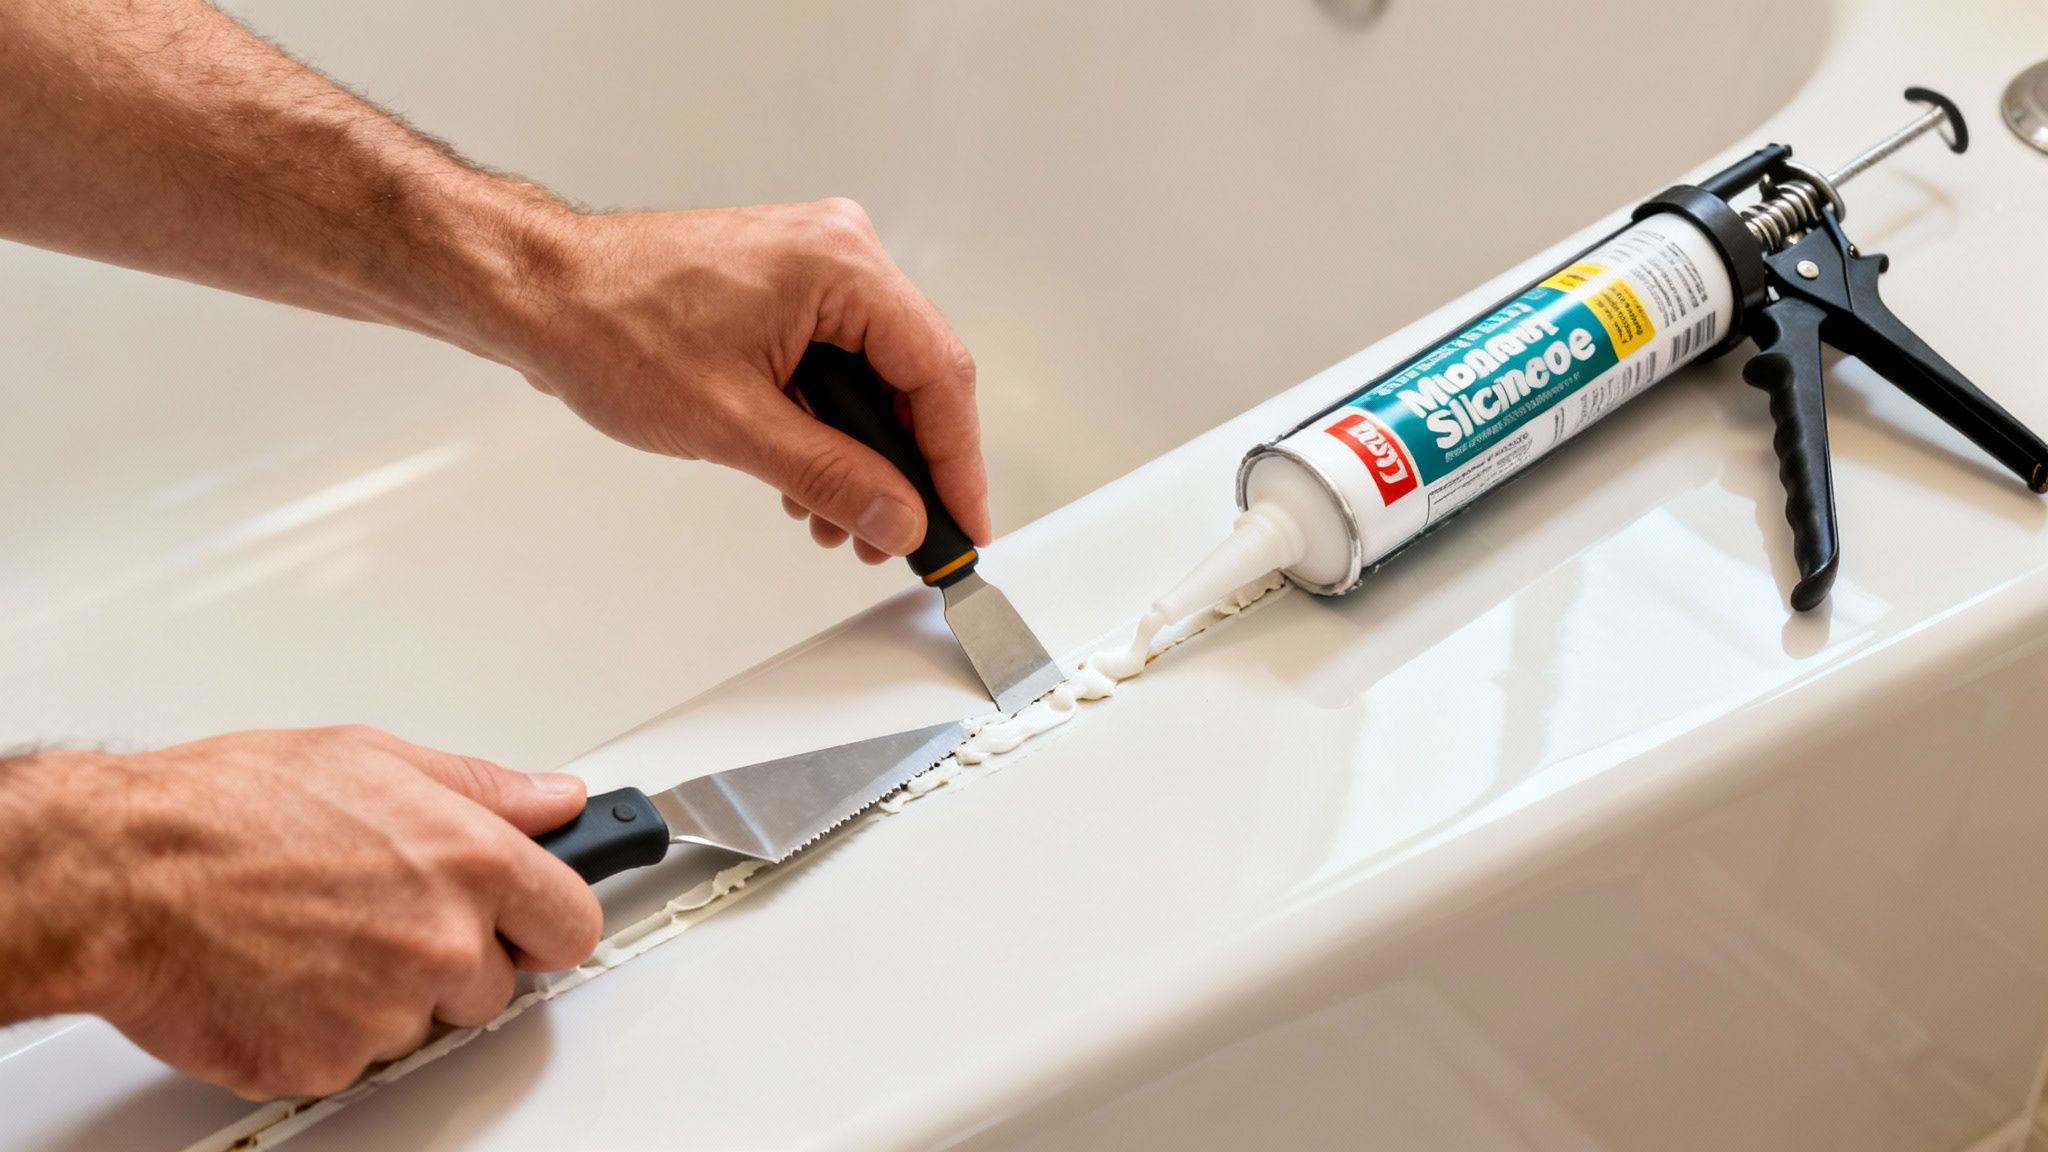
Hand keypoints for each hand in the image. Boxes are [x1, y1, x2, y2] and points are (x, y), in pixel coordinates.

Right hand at [14, 727, 601, 1099]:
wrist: (119, 877)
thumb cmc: (226, 809)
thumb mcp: (374, 758)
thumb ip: (484, 788)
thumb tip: (553, 799)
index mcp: (470, 862)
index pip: (572, 922)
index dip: (549, 919)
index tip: (533, 918)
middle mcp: (441, 942)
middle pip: (499, 983)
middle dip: (457, 954)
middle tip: (383, 911)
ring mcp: (387, 1012)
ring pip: (425, 1022)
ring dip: (390, 992)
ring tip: (319, 931)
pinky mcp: (327, 1063)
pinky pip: (357, 1056)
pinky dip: (328, 1026)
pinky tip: (286, 971)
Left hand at [501, 198, 988, 564]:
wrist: (539, 295)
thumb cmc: (609, 326)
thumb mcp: (733, 424)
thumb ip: (831, 477)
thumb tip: (899, 518)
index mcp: (840, 264)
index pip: (937, 373)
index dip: (957, 463)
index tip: (964, 525)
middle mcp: (838, 253)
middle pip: (914, 377)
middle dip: (904, 470)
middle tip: (901, 540)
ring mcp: (812, 268)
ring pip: (874, 379)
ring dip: (862, 458)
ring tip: (840, 524)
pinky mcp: (787, 292)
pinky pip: (838, 366)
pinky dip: (830, 428)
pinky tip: (807, 482)